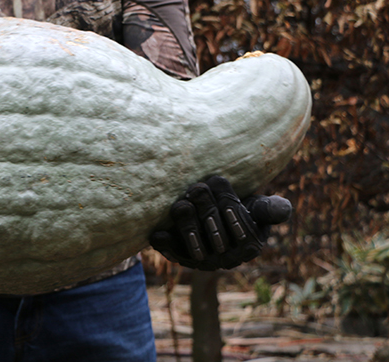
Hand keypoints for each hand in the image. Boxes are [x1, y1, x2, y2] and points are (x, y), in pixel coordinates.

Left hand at [149, 175, 290, 270]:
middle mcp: (227, 259)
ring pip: (195, 246)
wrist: (216, 222)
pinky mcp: (183, 259)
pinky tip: (157, 233)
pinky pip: (174, 254)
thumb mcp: (258, 207)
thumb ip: (270, 208)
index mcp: (250, 246)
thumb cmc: (241, 210)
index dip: (227, 202)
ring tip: (180, 204)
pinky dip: (166, 245)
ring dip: (186, 225)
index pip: (240, 226)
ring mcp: (204, 262)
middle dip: (205, 208)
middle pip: (215, 233)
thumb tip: (283, 208)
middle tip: (196, 187)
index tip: (217, 179)